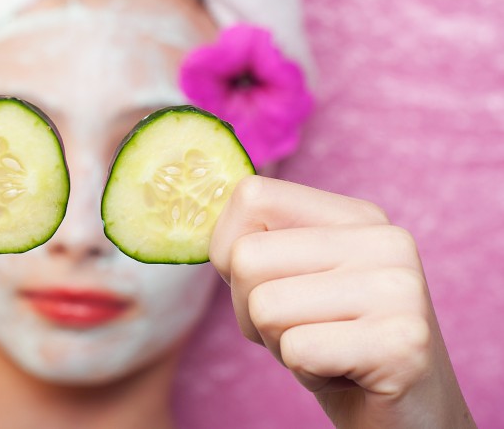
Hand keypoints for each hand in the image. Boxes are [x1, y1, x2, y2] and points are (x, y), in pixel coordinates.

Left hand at [209, 176, 474, 428]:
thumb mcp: (292, 279)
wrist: (407, 414)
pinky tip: (344, 373)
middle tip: (301, 329)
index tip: (263, 283)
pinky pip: (298, 350)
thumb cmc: (332, 342)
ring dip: (279, 344)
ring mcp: (398, 288)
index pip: (251, 196)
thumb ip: (255, 243)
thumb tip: (197, 214)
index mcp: (354, 216)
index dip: (229, 249)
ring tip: (325, 349)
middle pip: (247, 257)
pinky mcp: (402, 342)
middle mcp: (383, 240)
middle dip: (251, 310)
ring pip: (265, 306)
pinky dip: (305, 373)